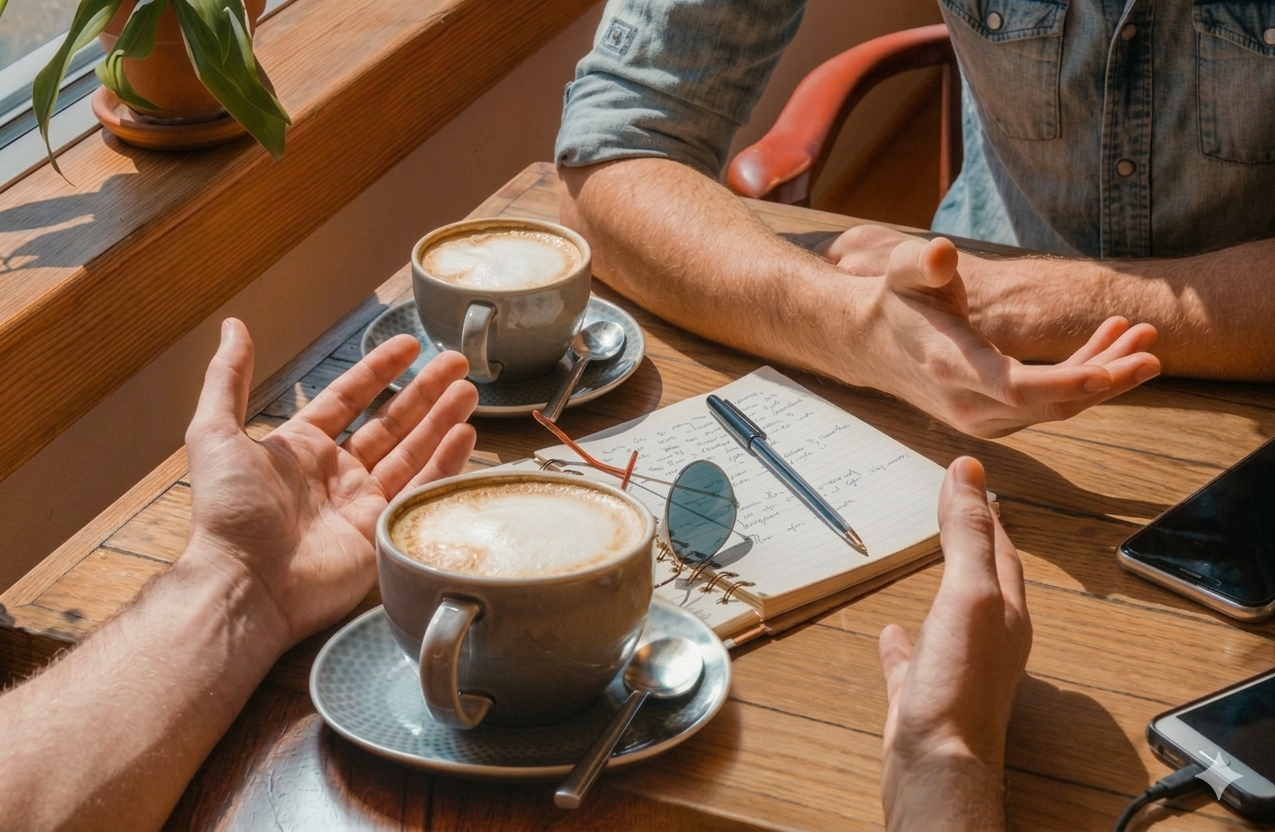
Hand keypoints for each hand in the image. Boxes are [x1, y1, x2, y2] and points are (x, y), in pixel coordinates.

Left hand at [183, 319, 478, 644]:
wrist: (247, 582)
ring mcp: (363, 503)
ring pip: (413, 452)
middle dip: (424, 391)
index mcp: (301, 448)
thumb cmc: (228, 512)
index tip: (409, 345)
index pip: (349, 398)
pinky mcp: (383, 532)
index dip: (379, 370)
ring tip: (470, 392)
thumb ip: (228, 379)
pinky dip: (445, 463)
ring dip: (441, 420)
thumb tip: (233, 326)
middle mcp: (336, 473)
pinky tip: (465, 435)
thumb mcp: (215, 434)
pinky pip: (421, 490)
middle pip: (390, 422)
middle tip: (456, 363)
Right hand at [843, 234, 1159, 436]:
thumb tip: (943, 255)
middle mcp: (967, 403)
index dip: (1068, 382)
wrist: (870, 344)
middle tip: (1152, 347)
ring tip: (1141, 336)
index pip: (1017, 387)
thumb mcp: (900, 270)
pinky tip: (1107, 346)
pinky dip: (1082, 379)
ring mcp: (981, 417)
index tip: (1111, 371)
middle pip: (1051, 404)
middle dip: (1107, 377)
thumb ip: (921, 262)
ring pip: (1057, 408)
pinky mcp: (994, 418)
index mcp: (949, 365)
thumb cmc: (895, 301)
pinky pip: (1048, 406)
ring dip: (1104, 376)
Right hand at [877, 457, 1031, 830]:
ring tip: (931, 561)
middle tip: (958, 510)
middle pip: (983, 578)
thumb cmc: (960, 684)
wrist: (937, 764)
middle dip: (972, 542)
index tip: (969, 478)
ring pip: (952, 613)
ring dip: (944, 583)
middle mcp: (988, 637)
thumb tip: (970, 472)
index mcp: (1007, 611)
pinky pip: (914, 658)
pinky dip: (903, 640)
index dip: (985, 511)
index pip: (999, 548)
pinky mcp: (924, 693)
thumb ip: (968, 535)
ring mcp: (955, 666)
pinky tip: (891, 634)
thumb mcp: (968, 594)